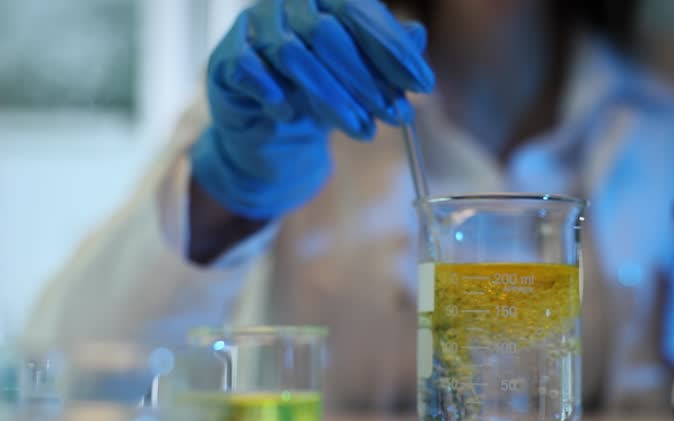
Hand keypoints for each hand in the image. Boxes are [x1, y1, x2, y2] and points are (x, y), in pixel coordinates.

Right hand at [190, 0, 433, 219]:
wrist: (273, 127)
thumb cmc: (323, 93)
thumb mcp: (363, 78)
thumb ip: (388, 54)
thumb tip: (418, 34)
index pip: (360, 13)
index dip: (393, 49)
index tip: (423, 85)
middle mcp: (287, 5)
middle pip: (329, 34)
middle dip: (367, 81)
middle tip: (398, 117)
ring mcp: (253, 28)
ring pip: (293, 56)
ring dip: (333, 98)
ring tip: (364, 132)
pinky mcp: (225, 60)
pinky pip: (248, 70)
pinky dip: (274, 93)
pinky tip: (291, 115)